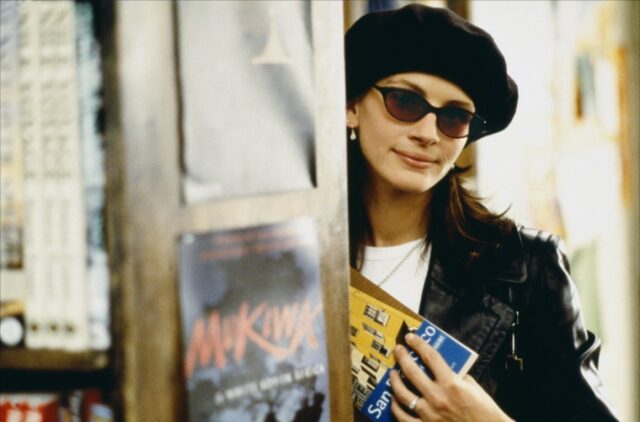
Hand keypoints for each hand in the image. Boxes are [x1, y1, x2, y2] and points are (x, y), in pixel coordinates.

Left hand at [389, 333, 513, 421]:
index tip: (411, 338)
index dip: (418, 344)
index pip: (430, 357)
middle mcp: (438, 398)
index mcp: (452, 384)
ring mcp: (429, 415)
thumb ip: (455, 374)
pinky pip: (403, 417)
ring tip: (393, 373)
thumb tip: (438, 365)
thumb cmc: (483, 411)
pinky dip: (396, 407)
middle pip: (412, 372)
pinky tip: (394, 399)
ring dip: (395, 381)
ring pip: (402, 394)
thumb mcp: (472, 386)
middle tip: (398, 350)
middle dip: (402, 357)